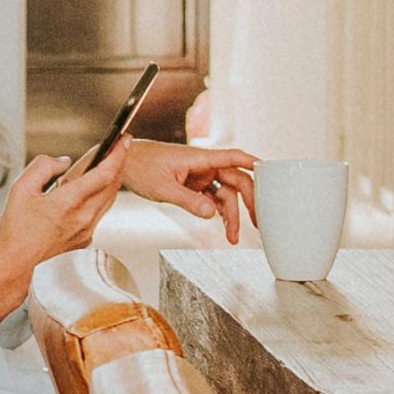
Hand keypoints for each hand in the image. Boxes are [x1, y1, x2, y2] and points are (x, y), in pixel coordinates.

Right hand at [0, 148, 129, 268]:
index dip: (117, 154)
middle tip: (117, 147)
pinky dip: (100, 197)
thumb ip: (43, 167)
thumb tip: (64, 162)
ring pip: (108, 199)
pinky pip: (99, 213)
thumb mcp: (21, 188)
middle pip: (112, 185)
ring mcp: (86, 231)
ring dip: (110, 180)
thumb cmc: (16, 229)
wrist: (16, 262)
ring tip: (106, 164)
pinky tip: (91, 190)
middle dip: (118, 163)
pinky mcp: (85, 239)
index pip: (104, 174)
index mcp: (68, 203)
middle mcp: (82, 218)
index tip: (123, 141)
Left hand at [116, 141, 258, 243]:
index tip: (270, 172)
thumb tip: (211, 213)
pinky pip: (213, 198)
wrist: (123, 164)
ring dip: (231, 214)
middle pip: (236, 180)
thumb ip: (188, 201)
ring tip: (232, 237)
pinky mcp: (193, 185)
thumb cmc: (140, 165)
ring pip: (225, 194)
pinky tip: (223, 226)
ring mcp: (199, 176)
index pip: (234, 157)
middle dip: (248, 201)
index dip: (253, 164)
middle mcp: (204, 165)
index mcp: (200, 158)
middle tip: (257, 221)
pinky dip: (219, 212)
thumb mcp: (163, 187)